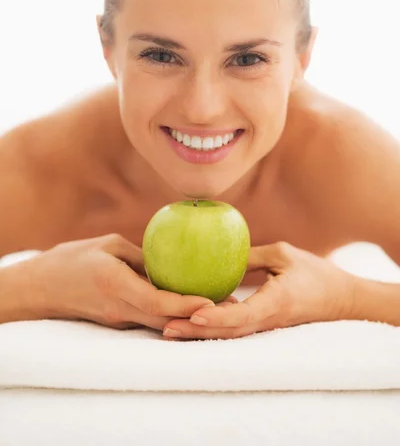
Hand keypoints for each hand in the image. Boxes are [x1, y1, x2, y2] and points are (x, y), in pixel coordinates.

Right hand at [11, 233, 220, 329]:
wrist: (42, 288)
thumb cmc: (74, 259)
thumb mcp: (109, 245)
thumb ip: (141, 255)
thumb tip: (171, 257)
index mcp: (116, 285)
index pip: (156, 302)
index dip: (186, 305)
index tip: (212, 302)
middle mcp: (120, 309)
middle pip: (166, 321)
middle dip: (198, 318)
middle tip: (231, 308)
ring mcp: (119, 320)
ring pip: (160, 324)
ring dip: (189, 320)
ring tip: (221, 308)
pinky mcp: (118, 322)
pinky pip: (150, 320)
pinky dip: (172, 316)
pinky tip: (190, 306)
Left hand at [162, 241, 355, 339]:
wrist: (341, 300)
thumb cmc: (315, 273)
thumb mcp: (283, 254)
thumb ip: (251, 256)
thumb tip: (218, 249)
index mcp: (276, 302)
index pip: (242, 315)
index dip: (217, 316)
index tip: (193, 313)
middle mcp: (267, 320)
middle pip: (227, 331)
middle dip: (196, 332)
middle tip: (165, 329)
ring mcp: (265, 326)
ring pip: (228, 334)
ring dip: (199, 334)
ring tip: (169, 330)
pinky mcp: (263, 325)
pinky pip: (235, 329)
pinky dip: (212, 327)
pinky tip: (191, 321)